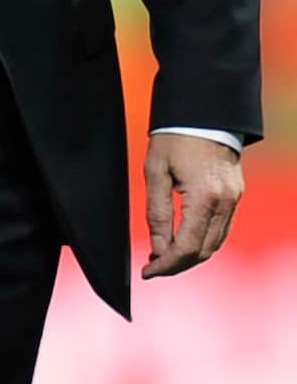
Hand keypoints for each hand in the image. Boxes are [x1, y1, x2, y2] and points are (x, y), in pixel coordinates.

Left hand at [141, 133, 242, 279]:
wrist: (202, 111)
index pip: (187, 247)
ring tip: (164, 255)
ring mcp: (235, 200)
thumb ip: (157, 213)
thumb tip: (158, 249)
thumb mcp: (155, 172)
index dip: (166, 265)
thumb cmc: (174, 137)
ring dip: (191, 255)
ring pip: (215, 243)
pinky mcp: (236, 194)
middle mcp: (226, 203)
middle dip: (177, 264)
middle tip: (153, 266)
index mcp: (204, 198)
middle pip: (204, 251)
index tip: (147, 272)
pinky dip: (203, 240)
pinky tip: (183, 239)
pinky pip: (222, 229)